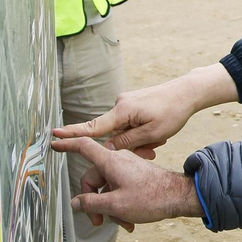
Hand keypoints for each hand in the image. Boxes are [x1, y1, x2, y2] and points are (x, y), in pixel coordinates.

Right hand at [54, 136, 202, 229]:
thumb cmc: (151, 198)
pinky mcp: (136, 175)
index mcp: (110, 161)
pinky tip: (130, 220)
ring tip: (123, 224)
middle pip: (93, 178)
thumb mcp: (116, 205)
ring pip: (108, 187)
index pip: (84, 147)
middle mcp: (118, 160)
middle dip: (94, 202)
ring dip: (111, 208)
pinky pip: (120, 188)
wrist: (181, 196)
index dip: (67, 144)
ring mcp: (128, 167)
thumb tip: (76, 203)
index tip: (54, 142)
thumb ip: (91, 204)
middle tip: (99, 222)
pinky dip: (121, 203)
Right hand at [55, 64, 237, 152]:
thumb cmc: (172, 112)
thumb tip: (108, 149)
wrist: (188, 92)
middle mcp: (120, 105)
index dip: (72, 134)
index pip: (92, 127)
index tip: (53, 135)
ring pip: (125, 133)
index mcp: (122, 112)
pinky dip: (142, 133)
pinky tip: (157, 133)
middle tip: (153, 148)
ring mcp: (126, 104)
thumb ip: (127, 143)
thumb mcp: (152, 133)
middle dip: (131, 146)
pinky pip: (131, 126)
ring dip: (140, 141)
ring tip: (159, 139)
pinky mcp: (133, 105)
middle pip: (114, 136)